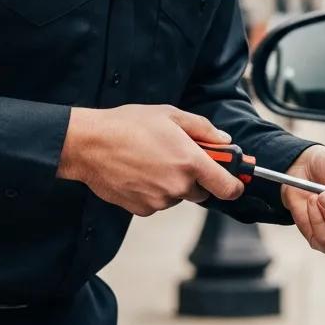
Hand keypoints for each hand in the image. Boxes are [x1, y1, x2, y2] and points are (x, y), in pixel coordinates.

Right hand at [59, 105, 243, 215]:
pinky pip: (157, 202)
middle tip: (176, 156)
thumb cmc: (128, 125)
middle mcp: (178, 186)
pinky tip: (139, 172)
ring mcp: (159, 201)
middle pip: (201, 191)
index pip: (227, 187)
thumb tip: (223, 140)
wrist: (90, 144)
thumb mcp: (171, 114)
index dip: (234, 185)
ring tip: (151, 160)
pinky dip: (153, 191)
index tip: (234, 182)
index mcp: (190, 162)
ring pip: (177, 196)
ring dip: (171, 183)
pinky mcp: (142, 209)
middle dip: (194, 177)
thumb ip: (203, 129)